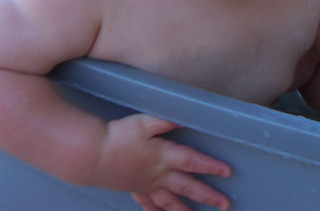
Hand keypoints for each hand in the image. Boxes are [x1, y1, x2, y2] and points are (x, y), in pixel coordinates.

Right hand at [97, 114, 231, 210]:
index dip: (211, 166)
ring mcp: (146, 184)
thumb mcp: (144, 122)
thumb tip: (187, 117)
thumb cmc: (118, 136)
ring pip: (170, 202)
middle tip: (225, 205)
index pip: (193, 161)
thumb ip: (167, 120)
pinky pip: (149, 204)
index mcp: (164, 156)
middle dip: (208, 196)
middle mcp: (158, 174)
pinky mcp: (134, 188)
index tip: (228, 172)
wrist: (92, 156)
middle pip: (188, 186)